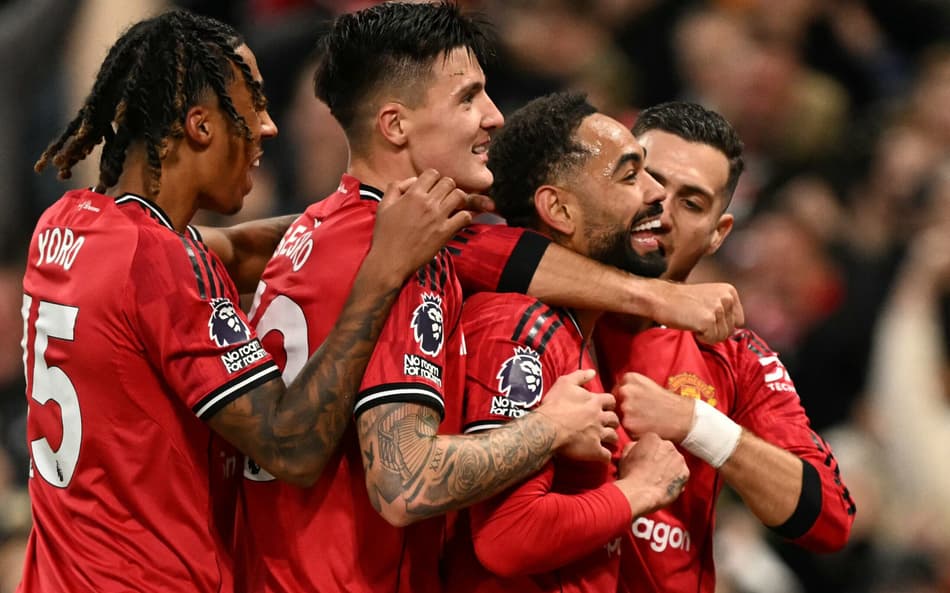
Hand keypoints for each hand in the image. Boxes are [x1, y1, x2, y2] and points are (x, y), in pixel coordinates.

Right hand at [370, 170, 492, 279]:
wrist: (390, 261)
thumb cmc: (385, 235)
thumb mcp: (383, 206)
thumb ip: (396, 188)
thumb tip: (413, 181)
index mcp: (412, 195)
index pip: (433, 173)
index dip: (433, 179)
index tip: (431, 188)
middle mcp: (427, 203)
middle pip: (449, 182)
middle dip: (447, 188)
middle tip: (442, 197)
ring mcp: (438, 217)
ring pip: (459, 196)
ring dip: (457, 199)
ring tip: (452, 207)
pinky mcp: (445, 232)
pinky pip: (465, 216)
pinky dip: (464, 216)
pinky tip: (456, 221)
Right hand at [534, 369, 618, 462]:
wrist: (546, 427)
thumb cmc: (554, 405)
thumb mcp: (565, 383)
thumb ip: (580, 376)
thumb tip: (593, 372)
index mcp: (595, 401)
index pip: (611, 401)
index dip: (609, 404)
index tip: (605, 407)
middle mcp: (600, 418)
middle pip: (615, 419)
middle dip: (612, 422)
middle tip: (606, 424)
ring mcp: (598, 435)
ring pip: (613, 437)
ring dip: (611, 438)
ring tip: (607, 441)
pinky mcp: (594, 450)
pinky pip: (606, 456)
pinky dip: (606, 456)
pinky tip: (602, 456)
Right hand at [614, 433, 688, 515]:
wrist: (639, 493)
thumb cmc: (630, 475)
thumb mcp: (625, 455)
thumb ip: (634, 445)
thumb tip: (638, 446)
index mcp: (653, 438)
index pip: (652, 441)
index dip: (647, 451)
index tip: (644, 460)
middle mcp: (669, 445)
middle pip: (665, 449)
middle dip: (660, 457)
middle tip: (651, 470)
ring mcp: (679, 459)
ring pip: (674, 461)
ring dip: (669, 467)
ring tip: (658, 479)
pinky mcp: (685, 473)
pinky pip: (681, 473)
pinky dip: (675, 478)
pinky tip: (665, 485)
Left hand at [615, 372, 693, 442]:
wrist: (682, 417)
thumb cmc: (666, 402)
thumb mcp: (647, 384)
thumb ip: (629, 386)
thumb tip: (612, 395)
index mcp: (629, 378)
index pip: (616, 390)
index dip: (624, 400)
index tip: (636, 404)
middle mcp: (625, 391)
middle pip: (615, 403)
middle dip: (624, 409)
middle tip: (641, 414)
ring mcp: (625, 408)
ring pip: (618, 416)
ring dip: (627, 420)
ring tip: (644, 420)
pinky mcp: (628, 425)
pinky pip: (624, 429)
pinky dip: (632, 431)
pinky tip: (645, 428)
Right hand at [646, 280, 743, 343]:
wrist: (661, 299)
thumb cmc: (681, 301)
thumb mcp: (710, 298)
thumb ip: (725, 309)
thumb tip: (736, 328)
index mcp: (729, 291)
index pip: (739, 320)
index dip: (722, 324)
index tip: (707, 318)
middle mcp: (727, 298)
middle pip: (731, 330)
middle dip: (715, 330)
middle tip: (698, 319)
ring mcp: (718, 309)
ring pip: (722, 336)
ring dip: (708, 334)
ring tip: (694, 320)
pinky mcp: (709, 320)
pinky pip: (712, 339)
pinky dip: (701, 337)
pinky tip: (691, 325)